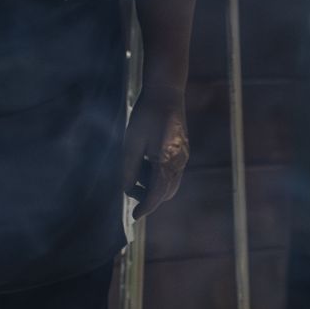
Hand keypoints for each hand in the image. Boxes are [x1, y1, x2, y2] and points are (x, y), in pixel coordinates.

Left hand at [121, 87, 188, 218]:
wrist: (166, 91)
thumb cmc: (146, 113)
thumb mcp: (131, 142)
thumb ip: (129, 169)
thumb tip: (126, 190)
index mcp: (167, 160)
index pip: (158, 193)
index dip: (146, 207)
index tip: (135, 216)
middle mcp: (180, 161)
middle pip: (167, 192)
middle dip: (149, 196)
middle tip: (129, 188)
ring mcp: (183, 156)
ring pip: (169, 182)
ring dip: (153, 184)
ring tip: (136, 168)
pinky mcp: (182, 151)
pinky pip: (171, 172)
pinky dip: (157, 174)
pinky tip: (145, 160)